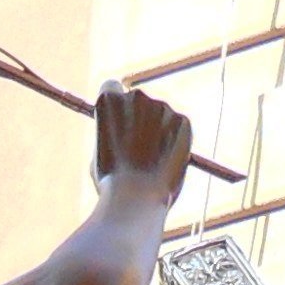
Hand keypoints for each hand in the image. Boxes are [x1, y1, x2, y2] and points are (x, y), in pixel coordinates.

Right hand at [92, 82, 192, 200]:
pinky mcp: (183, 121)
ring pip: (160, 116)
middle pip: (137, 101)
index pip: (112, 88)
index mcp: (109, 100)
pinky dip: (175, 142)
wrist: (137, 196)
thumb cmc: (112, 181)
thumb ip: (112, 134)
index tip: (119, 120)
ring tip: (153, 162)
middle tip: (139, 147)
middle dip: (139, 119)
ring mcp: (162, 107)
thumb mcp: (101, 151)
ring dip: (158, 131)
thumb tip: (121, 135)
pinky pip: (178, 128)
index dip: (115, 106)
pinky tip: (166, 162)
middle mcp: (136, 96)